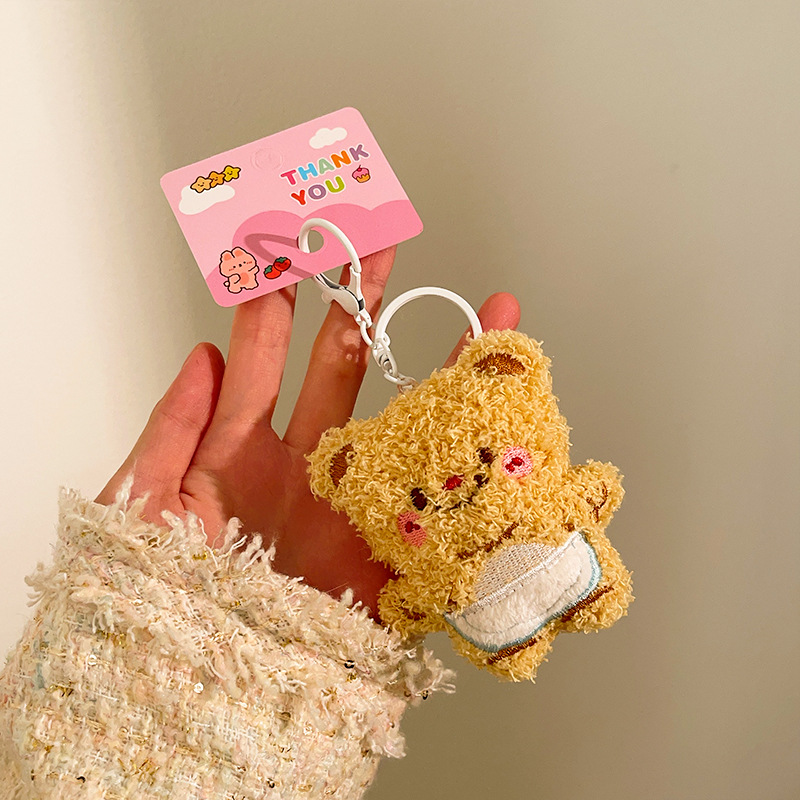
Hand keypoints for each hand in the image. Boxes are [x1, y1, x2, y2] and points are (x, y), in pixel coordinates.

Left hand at [97, 248, 519, 612]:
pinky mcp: (391, 550)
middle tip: (376, 244)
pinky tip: (502, 405)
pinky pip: (441, 493)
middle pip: (340, 371)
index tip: (285, 250)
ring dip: (442, 363)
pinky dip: (476, 451)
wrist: (207, 697)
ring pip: (404, 417)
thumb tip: (200, 354)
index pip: (262, 363)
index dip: (272, 306)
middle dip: (359, 303)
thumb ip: (169, 430)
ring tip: (479, 314)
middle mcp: (303, 472)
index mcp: (240, 458)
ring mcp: (353, 504)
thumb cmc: (159, 605)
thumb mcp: (144, 508)